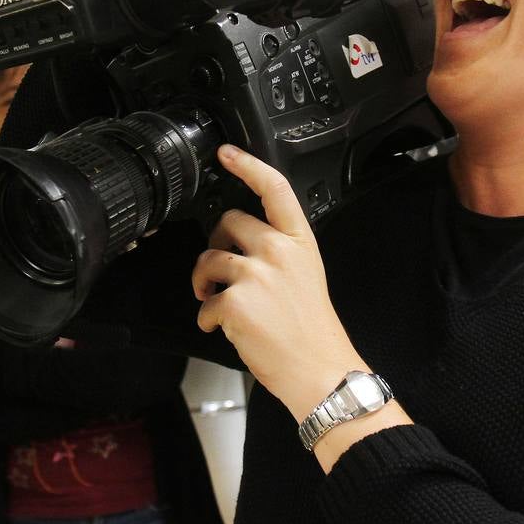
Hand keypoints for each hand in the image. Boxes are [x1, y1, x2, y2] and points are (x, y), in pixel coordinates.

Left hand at [192, 145, 365, 420]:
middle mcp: (279, 251)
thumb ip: (281, 252)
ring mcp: (256, 274)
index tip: (228, 153)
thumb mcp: (307, 276)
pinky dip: (208, 318)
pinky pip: (204, 302)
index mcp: (301, 242)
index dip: (248, 165)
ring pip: (209, 259)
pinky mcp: (234, 301)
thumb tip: (243, 244)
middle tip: (221, 266)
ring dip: (204, 281)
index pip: (275, 189)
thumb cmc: (314, 331)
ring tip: (215, 300)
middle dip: (218, 241)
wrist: (319, 371)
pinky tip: (225, 328)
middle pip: (230, 221)